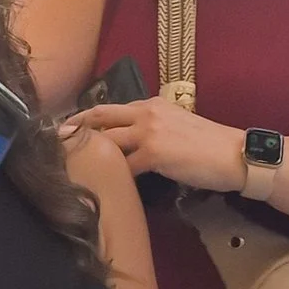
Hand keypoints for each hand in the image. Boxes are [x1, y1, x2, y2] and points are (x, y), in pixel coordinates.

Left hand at [65, 96, 246, 192]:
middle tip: (53, 140)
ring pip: (106, 140)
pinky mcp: (153, 153)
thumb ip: (153, 126)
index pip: (110, 108)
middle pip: (99, 117)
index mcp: (151, 105)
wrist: (235, 154)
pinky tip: (98, 184)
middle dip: (73, 127)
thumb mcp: (178, 124)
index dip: (85, 118)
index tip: (67, 128)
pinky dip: (110, 176)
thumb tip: (132, 141)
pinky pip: (123, 166)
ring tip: (66, 164)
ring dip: (85, 152)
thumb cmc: (209, 145)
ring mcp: (148, 132)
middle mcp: (146, 113)